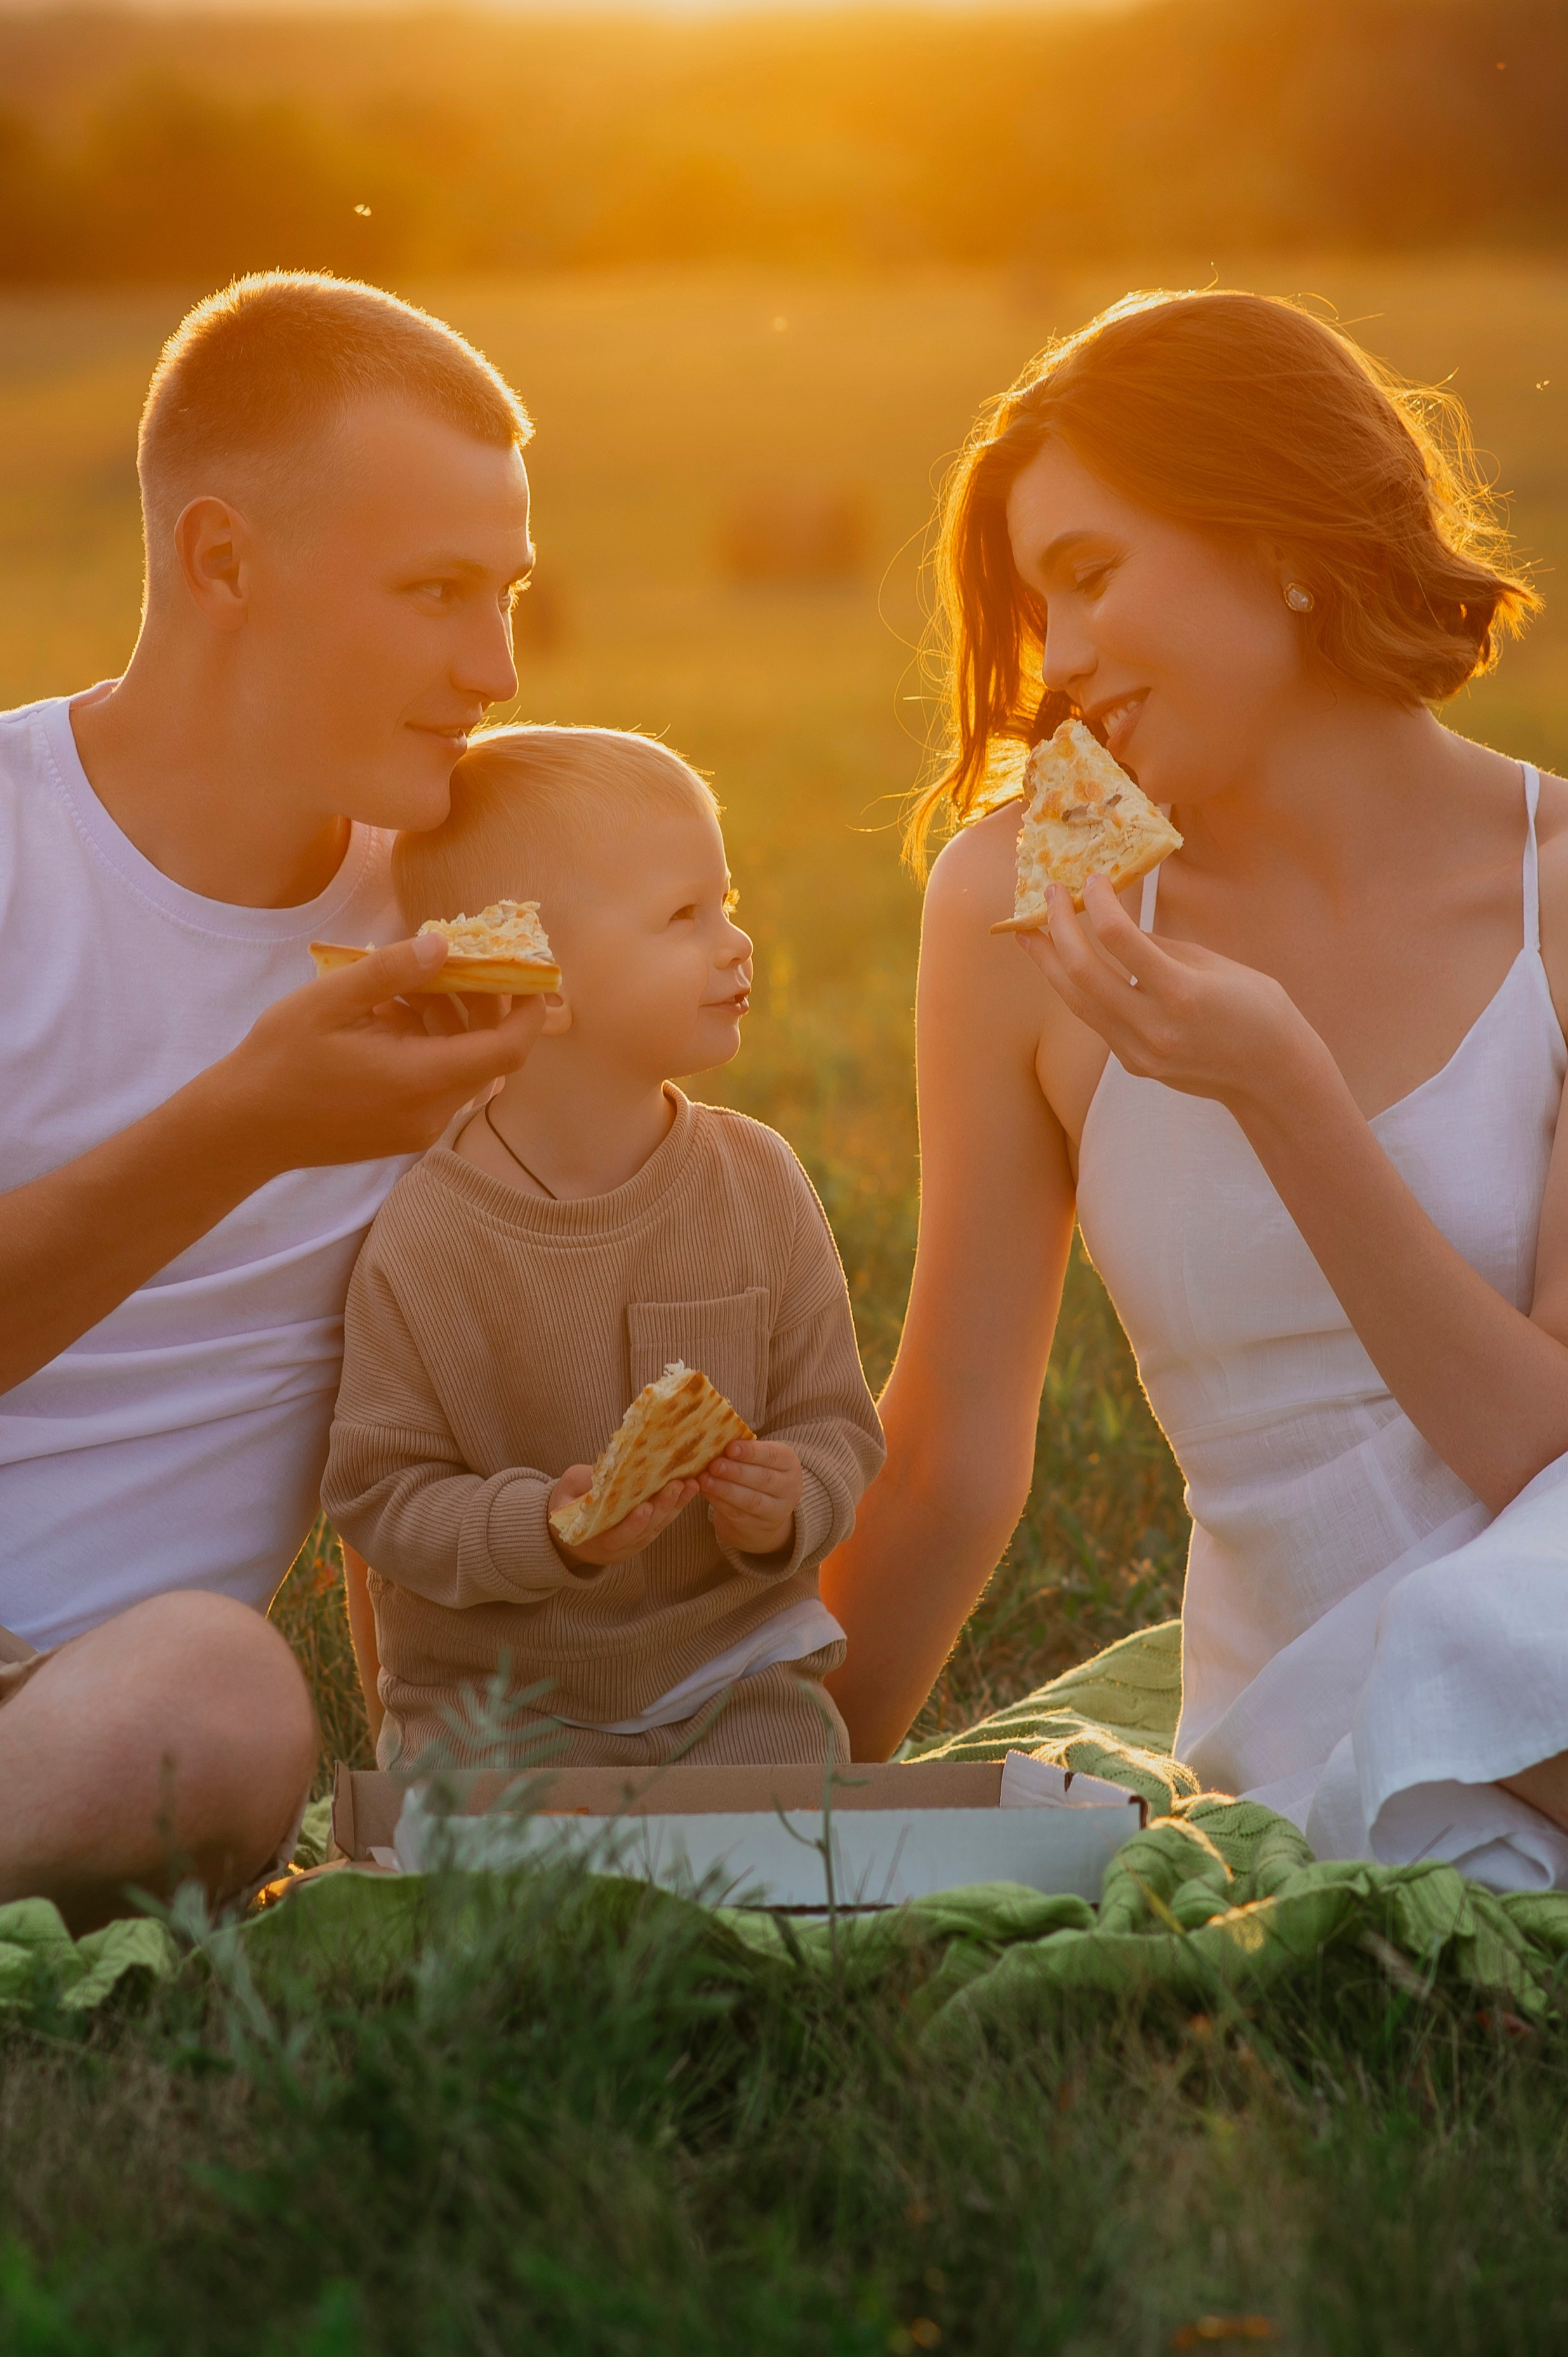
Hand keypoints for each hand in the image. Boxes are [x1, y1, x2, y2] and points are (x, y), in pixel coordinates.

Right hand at [204, 937, 545, 1177]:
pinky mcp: (401, 1134)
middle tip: (460, 964)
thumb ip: (391, 971)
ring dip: (451, 1025)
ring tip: (411, 986)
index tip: (529, 975)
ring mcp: (417, 1129)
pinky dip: (430, 1049)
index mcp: (421, 1079)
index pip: (506, 1049)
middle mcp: (431, 1112)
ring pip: (460, 1070)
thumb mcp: (329, 1001)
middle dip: (483, 1007)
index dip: (528, 1012)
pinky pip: (436, 1086)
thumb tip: (443, 945)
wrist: (243, 1129)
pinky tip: (391, 1019)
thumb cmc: (280, 1061)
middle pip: (486, 1056)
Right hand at [548, 1466, 699, 1569]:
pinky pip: (663, 1521)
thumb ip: (585, 1485)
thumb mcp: (567, 1490)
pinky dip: (677, 1506)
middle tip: (677, 1485)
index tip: (644, 1508)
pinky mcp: (646, 1534)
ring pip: (659, 1526)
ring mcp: (635, 1542)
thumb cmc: (566, 1504)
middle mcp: (618, 1547)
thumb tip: (610, 1470)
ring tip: (691, 1483)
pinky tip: (690, 1488)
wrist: (570, 1528)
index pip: (615, 1537)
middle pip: (645, 1530)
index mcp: (592, 1539)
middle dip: (663, 1507)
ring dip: (677, 1505)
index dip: (631, 1525)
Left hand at [698, 1439, 801, 1557]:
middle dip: (736, 1471)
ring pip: (750, 1500)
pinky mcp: (759, 1527)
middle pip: (763, 1479)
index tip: (730, 1447)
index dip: (751, 1452)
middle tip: (714, 1464)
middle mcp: (789, 1488)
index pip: (772, 1456)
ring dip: (725, 1490)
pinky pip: (738, 1514)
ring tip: (704, 1480)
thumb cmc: (757, 1474)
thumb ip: (743, 1451)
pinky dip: (719, 1503)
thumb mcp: (760, 1460)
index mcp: (789, 1463)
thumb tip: (715, 1439)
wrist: (766, 1512)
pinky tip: (705, 1493)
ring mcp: (776, 1511)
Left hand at [1016, 873, 1316, 1112]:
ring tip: (1030, 933)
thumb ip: (1158, 947)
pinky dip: (1078, 987)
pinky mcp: (1133, 1064)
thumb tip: (1110, 924)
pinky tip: (1066, 965)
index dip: (1097, 902)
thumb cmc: (1255, 1008)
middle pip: (1082, 972)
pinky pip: (1095, 1019)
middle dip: (1058, 929)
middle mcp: (1154, 1027)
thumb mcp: (1213, 964)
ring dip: (1049, 963)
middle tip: (1047, 896)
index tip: (1091, 879)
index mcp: (1182, 994)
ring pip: (1076, 1001)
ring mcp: (1139, 1051)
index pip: (1120, 938)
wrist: (1270, 1076)